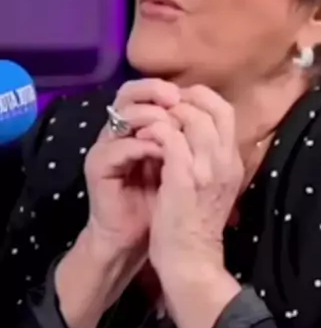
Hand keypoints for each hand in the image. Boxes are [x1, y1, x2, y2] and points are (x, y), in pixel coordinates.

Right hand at [83, 78, 180, 260]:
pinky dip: (142, 145)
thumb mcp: (183, 166)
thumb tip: (215, 113)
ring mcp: (106, 146)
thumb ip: (192, 139)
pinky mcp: (97, 165)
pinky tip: (161, 151)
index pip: (148, 91)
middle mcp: (119, 131)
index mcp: (138, 127)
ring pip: (122, 114)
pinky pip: (119, 146)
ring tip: (173, 125)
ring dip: (150, 116)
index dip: (170, 88)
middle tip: (176, 98)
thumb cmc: (162, 203)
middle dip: (155, 91)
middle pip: (129, 92)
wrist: (136, 238)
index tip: (194, 95)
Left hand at [136, 85, 243, 327]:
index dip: (200, 99)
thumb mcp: (212, 188)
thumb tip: (192, 132)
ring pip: (191, 116)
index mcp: (233, 161)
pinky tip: (141, 139)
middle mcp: (226, 161)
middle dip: (182, 100)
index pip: (225, 111)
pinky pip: (170, 137)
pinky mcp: (184, 178)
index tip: (176, 104)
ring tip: (147, 123)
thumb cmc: (194, 225)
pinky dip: (154, 131)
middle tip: (159, 108)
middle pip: (213, 107)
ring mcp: (207, 168)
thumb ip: (209, 159)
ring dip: (165, 114)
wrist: (190, 261)